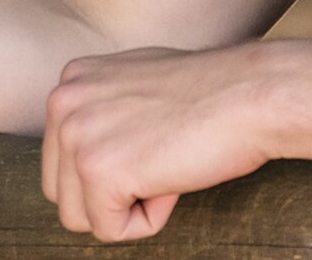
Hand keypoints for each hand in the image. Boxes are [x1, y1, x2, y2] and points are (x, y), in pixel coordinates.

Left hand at [41, 44, 269, 241]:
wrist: (250, 95)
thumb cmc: (211, 92)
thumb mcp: (137, 83)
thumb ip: (104, 110)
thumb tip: (96, 149)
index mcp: (71, 81)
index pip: (62, 159)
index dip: (114, 169)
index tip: (152, 145)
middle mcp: (62, 102)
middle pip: (61, 191)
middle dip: (110, 194)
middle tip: (160, 162)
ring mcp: (76, 136)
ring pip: (79, 216)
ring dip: (127, 207)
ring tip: (164, 169)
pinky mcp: (98, 171)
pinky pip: (110, 230)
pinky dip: (148, 220)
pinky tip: (172, 180)